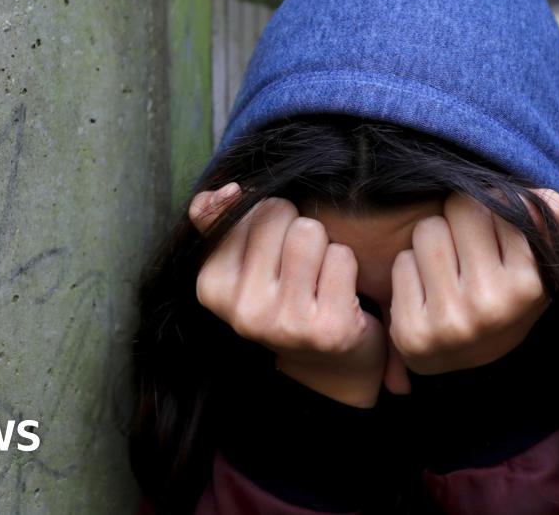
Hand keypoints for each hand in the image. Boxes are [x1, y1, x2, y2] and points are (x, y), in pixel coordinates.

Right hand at [189, 183, 386, 407]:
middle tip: (299, 265)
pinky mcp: (327, 330)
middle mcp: (244, 310)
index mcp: (212, 288)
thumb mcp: (242, 264)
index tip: (273, 253)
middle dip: (296, 228)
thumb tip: (225, 192)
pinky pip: (341, 257)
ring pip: (309, 232)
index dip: (272, 219)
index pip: (250, 209)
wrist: (328, 365)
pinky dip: (347, 266)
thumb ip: (221, 222)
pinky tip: (340, 292)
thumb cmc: (283, 299)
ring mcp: (285, 323)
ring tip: (319, 276)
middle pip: (278, 214)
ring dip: (322, 245)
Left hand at [388, 188, 558, 375]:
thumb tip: (546, 197)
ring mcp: (449, 321)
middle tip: (466, 247)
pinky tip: (427, 292)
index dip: (492, 208)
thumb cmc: (505, 300)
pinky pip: (402, 262)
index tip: (494, 230)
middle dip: (460, 219)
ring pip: (427, 230)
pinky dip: (411, 269)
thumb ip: (544, 227)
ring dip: (433, 241)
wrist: (472, 367)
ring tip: (447, 268)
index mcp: (527, 285)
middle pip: (459, 208)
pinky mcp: (412, 333)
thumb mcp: (537, 267)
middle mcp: (489, 304)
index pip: (498, 202)